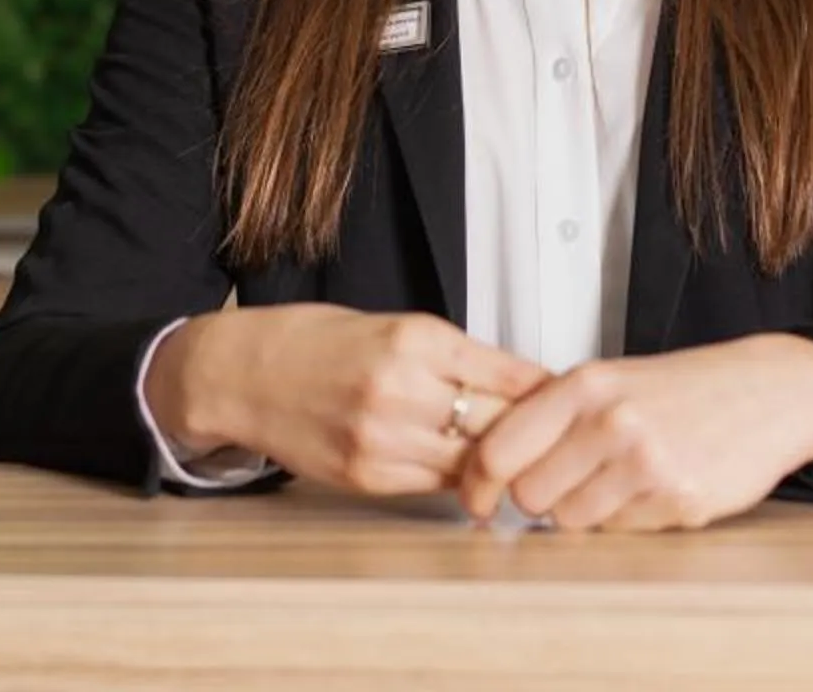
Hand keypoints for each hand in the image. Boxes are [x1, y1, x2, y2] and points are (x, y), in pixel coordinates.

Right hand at [148, 305, 548, 497]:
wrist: (242, 373)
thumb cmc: (318, 342)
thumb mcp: (394, 328)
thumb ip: (453, 356)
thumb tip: (519, 382)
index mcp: (418, 339)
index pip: (511, 375)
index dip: (548, 392)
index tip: (569, 399)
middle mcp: (403, 388)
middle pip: (499, 423)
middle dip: (531, 432)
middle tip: (558, 438)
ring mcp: (383, 438)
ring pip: (472, 462)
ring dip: (498, 463)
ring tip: (521, 462)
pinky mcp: (366, 475)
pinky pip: (435, 485)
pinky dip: (458, 479)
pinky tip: (470, 473)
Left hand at [455, 334, 812, 532]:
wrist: (771, 392)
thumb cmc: (686, 387)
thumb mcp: (613, 379)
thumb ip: (553, 413)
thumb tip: (486, 460)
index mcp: (586, 384)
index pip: (498, 450)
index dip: (477, 483)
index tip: (476, 499)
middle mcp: (611, 422)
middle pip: (529, 495)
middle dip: (540, 497)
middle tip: (569, 480)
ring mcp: (646, 464)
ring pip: (571, 520)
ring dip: (586, 510)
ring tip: (620, 479)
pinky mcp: (677, 501)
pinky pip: (619, 531)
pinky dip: (628, 518)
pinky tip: (655, 487)